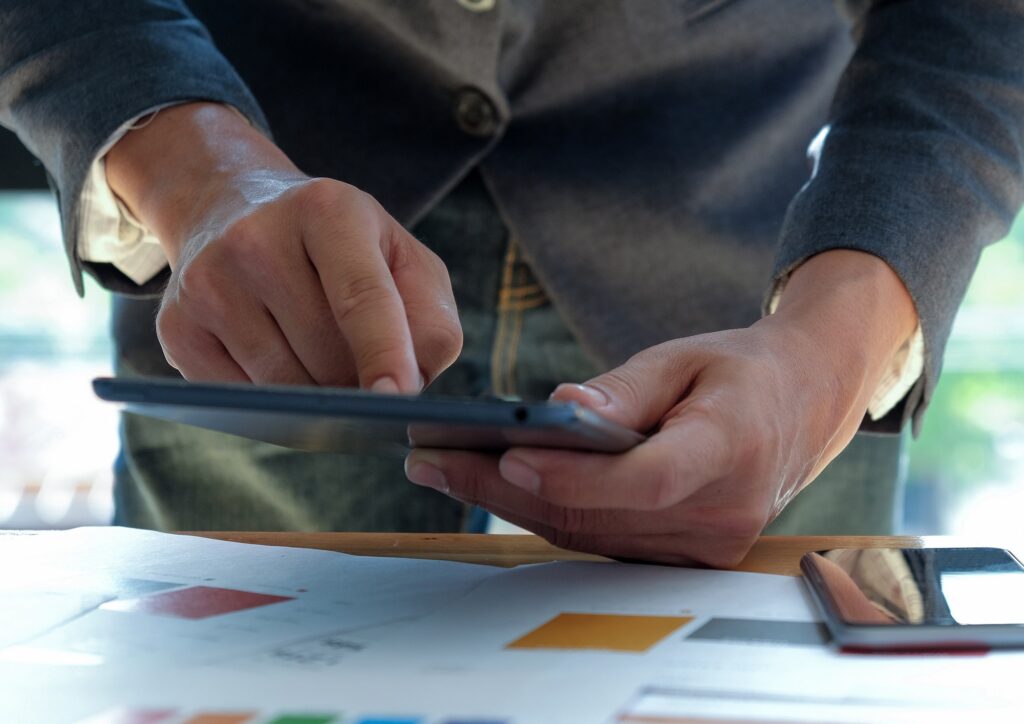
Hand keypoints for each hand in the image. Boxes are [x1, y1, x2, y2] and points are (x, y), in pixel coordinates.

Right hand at [107, 103, 460, 390]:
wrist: (233, 208)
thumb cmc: (339, 245)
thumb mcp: (399, 255)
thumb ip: (429, 316)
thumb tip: (413, 383)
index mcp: (328, 211)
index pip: (362, 297)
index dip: (384, 352)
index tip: (399, 398)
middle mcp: (256, 240)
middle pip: (327, 356)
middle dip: (359, 381)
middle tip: (365, 363)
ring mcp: (207, 284)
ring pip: (285, 387)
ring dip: (319, 398)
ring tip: (322, 358)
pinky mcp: (176, 327)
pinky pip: (242, 400)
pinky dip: (274, 404)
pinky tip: (280, 365)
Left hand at [405, 250, 917, 566]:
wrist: (800, 407)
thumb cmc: (739, 373)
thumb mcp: (684, 357)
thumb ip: (625, 389)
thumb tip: (560, 409)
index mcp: (731, 447)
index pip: (645, 479)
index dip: (576, 477)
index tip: (510, 457)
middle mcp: (720, 512)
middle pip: (597, 515)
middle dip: (504, 489)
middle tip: (432, 460)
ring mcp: (705, 546)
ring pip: (587, 536)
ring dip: (511, 505)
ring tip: (443, 469)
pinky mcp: (684, 557)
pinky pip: (600, 542)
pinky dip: (546, 515)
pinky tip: (495, 488)